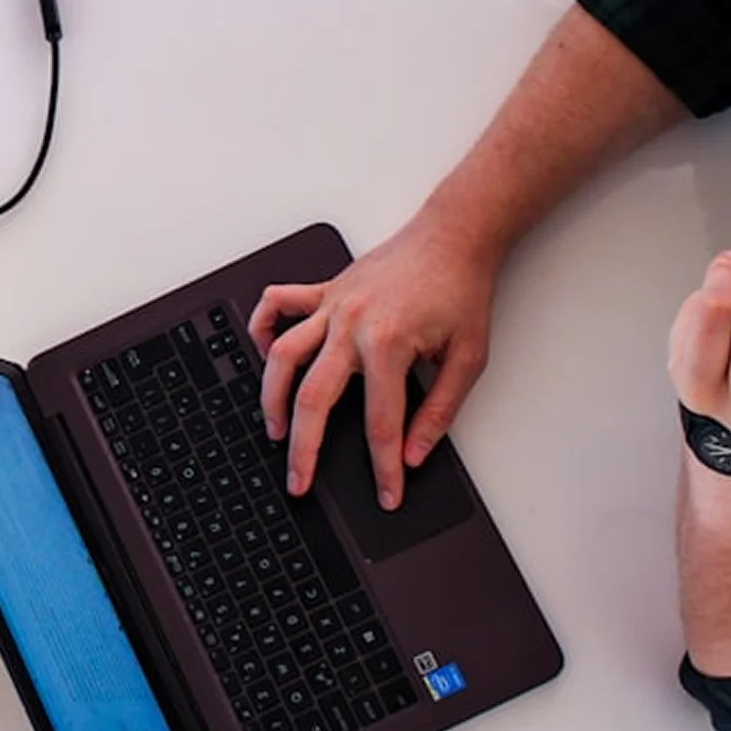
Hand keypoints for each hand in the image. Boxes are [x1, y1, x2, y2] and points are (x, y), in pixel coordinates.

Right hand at [253, 216, 500, 506]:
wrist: (454, 236)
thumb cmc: (461, 291)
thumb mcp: (468, 358)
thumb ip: (440, 411)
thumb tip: (415, 451)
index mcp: (389, 344)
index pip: (381, 423)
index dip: (383, 468)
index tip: (386, 494)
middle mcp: (351, 325)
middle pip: (313, 399)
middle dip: (304, 449)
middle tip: (299, 481)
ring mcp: (331, 306)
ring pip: (281, 357)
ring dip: (271, 398)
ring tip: (274, 429)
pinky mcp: (324, 290)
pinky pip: (278, 304)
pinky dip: (263, 328)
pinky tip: (265, 355)